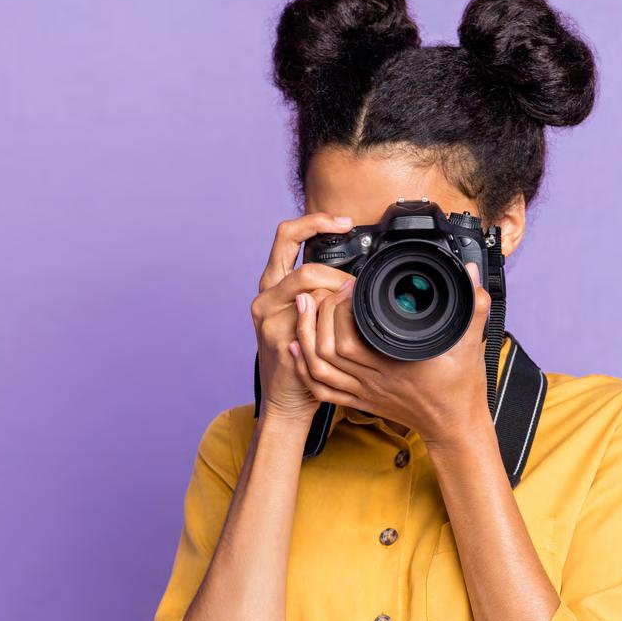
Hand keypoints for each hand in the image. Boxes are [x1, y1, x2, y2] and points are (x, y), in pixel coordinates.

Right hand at [252, 212, 358, 423]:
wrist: (285, 398)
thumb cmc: (301, 355)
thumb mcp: (302, 314)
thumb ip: (316, 290)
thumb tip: (350, 271)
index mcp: (271, 285)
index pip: (286, 235)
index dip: (314, 222)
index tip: (344, 222)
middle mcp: (264, 299)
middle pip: (304, 268)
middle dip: (338, 276)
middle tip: (356, 289)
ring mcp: (269, 321)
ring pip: (311, 292)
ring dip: (338, 298)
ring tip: (352, 311)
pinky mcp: (280, 341)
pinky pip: (314, 319)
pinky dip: (334, 319)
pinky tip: (345, 328)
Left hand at [289, 261, 492, 445]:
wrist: (454, 425)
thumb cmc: (461, 387)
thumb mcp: (470, 344)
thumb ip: (472, 308)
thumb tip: (471, 274)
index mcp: (396, 364)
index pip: (350, 339)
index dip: (340, 311)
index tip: (347, 286)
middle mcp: (373, 379)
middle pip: (327, 350)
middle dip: (317, 317)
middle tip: (319, 291)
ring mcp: (363, 392)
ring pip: (318, 368)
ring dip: (304, 337)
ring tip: (302, 308)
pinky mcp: (359, 400)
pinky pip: (321, 388)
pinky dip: (304, 368)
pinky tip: (296, 347)